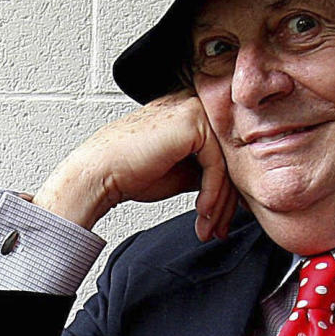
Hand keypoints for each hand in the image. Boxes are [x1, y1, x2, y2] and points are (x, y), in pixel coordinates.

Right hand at [32, 91, 240, 242]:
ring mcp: (195, 108)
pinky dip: (212, 194)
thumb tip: (234, 189)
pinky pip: (216, 165)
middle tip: (217, 231)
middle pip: (228, 158)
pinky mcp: (193, 121)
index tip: (219, 221)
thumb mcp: (182, 172)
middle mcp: (195, 105)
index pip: (224, 154)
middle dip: (225, 203)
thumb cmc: (131, 172)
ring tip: (208, 228)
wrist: (100, 173)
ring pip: (226, 164)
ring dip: (219, 204)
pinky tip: (202, 212)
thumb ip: (208, 172)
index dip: (225, 192)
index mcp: (192, 113)